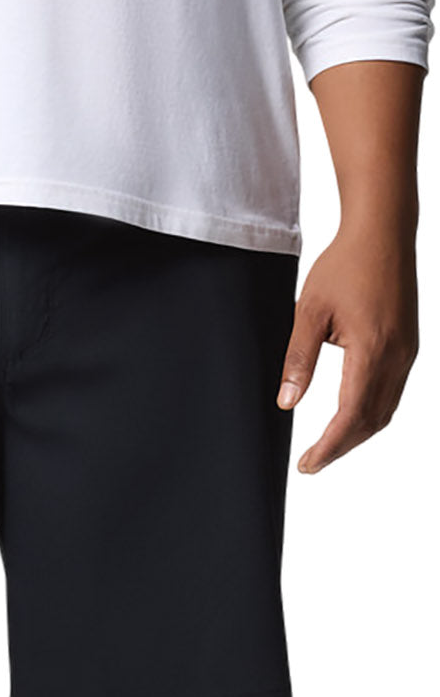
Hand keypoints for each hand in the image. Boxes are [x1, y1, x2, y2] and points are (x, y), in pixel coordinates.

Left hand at [276, 224, 418, 473]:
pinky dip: (371, 413)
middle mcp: (396, 356)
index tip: (308, 464)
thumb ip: (298, 360)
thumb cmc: (345, 264)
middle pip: (371, 421)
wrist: (383, 232)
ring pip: (385, 410)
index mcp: (371, 350)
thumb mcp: (309, 311)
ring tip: (328, 446)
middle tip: (312, 463)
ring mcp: (407, 352)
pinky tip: (351, 416)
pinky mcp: (409, 345)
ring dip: (357, 434)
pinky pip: (393, 392)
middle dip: (341, 448)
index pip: (350, 416)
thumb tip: (287, 402)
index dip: (329, 446)